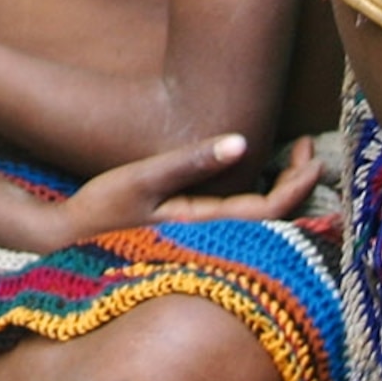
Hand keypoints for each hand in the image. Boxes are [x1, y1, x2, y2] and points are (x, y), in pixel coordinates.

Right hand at [45, 132, 304, 245]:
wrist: (69, 235)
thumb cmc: (104, 206)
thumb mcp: (144, 178)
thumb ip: (191, 161)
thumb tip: (241, 142)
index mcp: (206, 226)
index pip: (271, 210)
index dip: (299, 184)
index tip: (312, 154)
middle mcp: (212, 237)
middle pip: (274, 219)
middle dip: (297, 183)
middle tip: (308, 147)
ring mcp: (204, 238)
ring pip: (260, 219)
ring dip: (282, 189)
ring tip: (292, 157)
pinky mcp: (193, 232)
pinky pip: (242, 217)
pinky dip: (260, 195)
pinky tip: (258, 173)